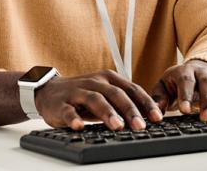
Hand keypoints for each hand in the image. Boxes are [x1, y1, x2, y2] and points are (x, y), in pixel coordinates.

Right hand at [34, 70, 162, 130]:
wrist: (49, 90)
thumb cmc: (83, 94)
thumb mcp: (105, 94)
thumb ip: (122, 102)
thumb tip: (146, 118)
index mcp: (109, 79)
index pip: (132, 89)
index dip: (145, 102)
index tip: (157, 117)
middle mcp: (96, 82)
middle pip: (116, 94)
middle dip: (130, 110)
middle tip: (141, 126)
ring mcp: (78, 92)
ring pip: (95, 100)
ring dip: (107, 113)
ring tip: (117, 126)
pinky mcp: (61, 103)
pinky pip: (68, 111)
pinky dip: (74, 118)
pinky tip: (80, 127)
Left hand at [151, 60, 206, 122]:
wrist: (193, 70)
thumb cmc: (176, 82)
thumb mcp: (163, 86)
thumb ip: (158, 97)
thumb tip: (156, 112)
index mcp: (185, 71)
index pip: (186, 81)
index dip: (185, 94)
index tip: (185, 110)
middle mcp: (203, 73)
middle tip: (206, 119)